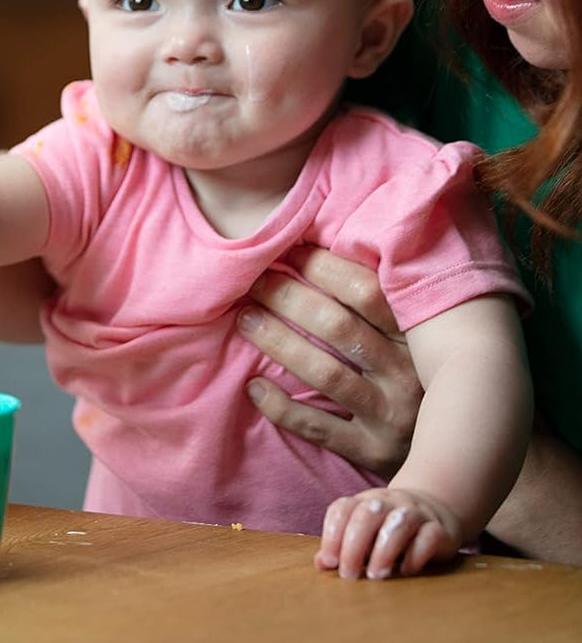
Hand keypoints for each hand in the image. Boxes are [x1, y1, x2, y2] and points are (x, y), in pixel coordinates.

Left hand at [239, 245, 422, 476]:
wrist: (456, 454)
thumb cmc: (418, 377)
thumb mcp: (413, 337)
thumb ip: (381, 301)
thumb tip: (320, 246)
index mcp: (417, 337)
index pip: (367, 292)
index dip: (322, 268)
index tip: (287, 251)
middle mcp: (408, 375)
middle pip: (339, 327)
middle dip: (289, 298)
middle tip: (253, 281)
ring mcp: (391, 416)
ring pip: (327, 374)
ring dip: (279, 343)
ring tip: (245, 319)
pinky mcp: (372, 452)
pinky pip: (320, 428)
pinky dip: (282, 407)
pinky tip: (253, 386)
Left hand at [314, 487, 461, 578]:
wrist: (434, 508)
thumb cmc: (389, 527)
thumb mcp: (365, 533)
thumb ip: (343, 546)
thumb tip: (321, 564)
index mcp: (364, 501)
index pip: (342, 508)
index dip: (331, 534)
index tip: (329, 562)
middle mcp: (388, 502)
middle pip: (366, 515)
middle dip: (354, 546)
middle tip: (349, 575)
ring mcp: (415, 512)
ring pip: (398, 522)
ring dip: (384, 550)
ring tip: (376, 575)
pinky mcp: (438, 528)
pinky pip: (428, 536)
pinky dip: (416, 554)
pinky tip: (406, 570)